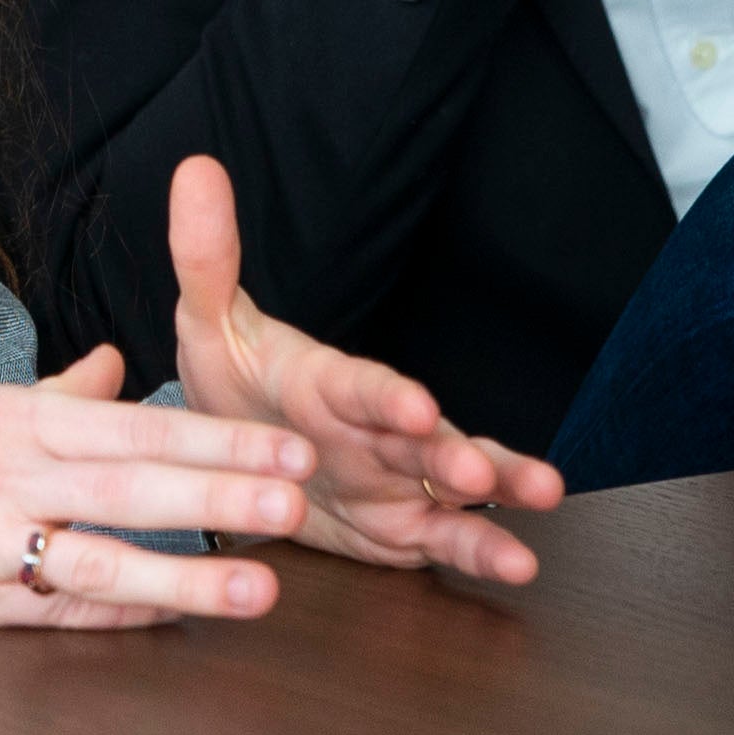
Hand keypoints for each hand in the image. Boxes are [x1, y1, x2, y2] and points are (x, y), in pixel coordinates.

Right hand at [0, 362, 316, 627]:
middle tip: (300, 501)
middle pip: (129, 485)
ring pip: (100, 560)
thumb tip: (119, 366)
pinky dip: (119, 619)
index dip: (218, 437)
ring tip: (263, 588)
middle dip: (221, 493)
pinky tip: (178, 623)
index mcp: (7, 417)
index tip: (290, 445)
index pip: (134, 425)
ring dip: (186, 574)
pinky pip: (55, 614)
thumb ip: (52, 394)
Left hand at [166, 155, 557, 585]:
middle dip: (456, 454)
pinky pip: (448, 539)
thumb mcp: (209, 322)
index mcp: (331, 385)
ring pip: (458, 483)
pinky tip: (519, 564)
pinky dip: (482, 551)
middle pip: (425, 439)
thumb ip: (207, 258)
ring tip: (539, 501)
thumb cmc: (235, 377)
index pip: (363, 387)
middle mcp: (377, 431)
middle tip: (484, 475)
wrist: (237, 443)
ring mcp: (398, 477)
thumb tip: (194, 170)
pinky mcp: (402, 525)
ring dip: (497, 492)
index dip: (387, 398)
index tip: (413, 407)